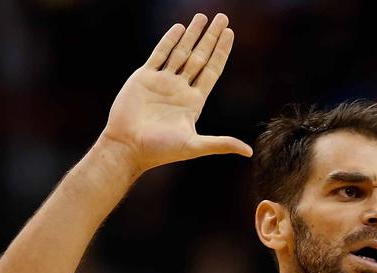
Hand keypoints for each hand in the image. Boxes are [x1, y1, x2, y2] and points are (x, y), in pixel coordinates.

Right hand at [99, 13, 251, 173]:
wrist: (128, 147)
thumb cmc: (160, 150)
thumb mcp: (194, 146)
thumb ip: (221, 144)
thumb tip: (249, 152)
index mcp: (194, 102)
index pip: (212, 70)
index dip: (222, 52)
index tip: (230, 34)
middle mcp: (180, 89)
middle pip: (200, 57)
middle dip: (211, 37)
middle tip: (223, 18)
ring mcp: (162, 81)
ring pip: (180, 52)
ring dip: (192, 34)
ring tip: (202, 17)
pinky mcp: (144, 77)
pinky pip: (159, 54)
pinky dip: (169, 41)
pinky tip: (179, 28)